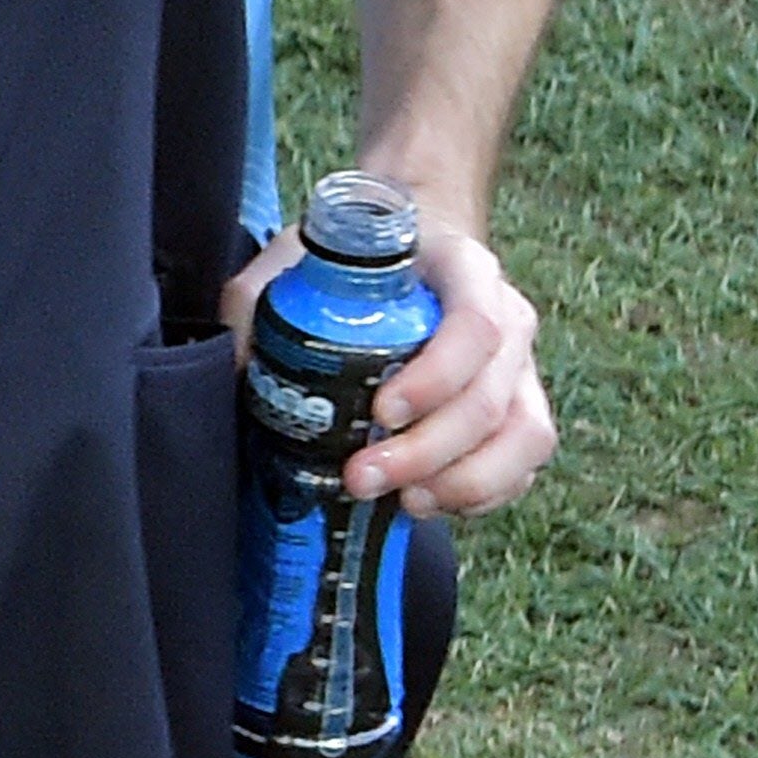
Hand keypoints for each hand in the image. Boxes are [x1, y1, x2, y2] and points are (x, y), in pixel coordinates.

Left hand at [221, 222, 556, 517]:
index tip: (380, 412)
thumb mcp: (299, 257)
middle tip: (361, 478)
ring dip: (464, 482)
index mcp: (463, 268)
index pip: (475, 325)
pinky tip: (427, 502)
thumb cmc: (355, 261)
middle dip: (428, 451)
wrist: (410, 254)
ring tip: (403, 502)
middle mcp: (509, 316)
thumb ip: (258, 298)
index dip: (436, 378)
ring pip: (523, 438)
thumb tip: (234, 364)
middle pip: (491, 397)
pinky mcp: (522, 410)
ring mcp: (522, 367)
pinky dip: (484, 494)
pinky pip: (523, 464)